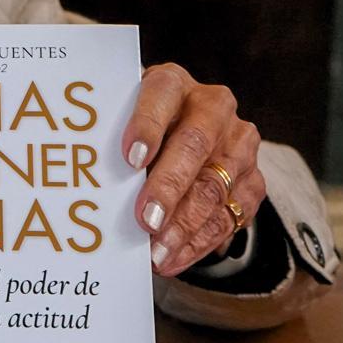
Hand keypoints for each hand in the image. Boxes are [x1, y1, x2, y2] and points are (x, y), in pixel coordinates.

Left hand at [122, 63, 266, 277]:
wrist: (180, 133)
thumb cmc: (136, 131)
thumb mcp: (121, 122)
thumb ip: (110, 141)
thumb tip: (89, 182)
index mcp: (172, 83)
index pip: (161, 94)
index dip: (146, 124)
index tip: (130, 158)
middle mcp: (213, 106)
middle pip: (194, 144)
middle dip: (169, 187)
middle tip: (146, 220)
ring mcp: (238, 143)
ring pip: (215, 185)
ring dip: (184, 224)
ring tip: (156, 253)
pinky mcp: (253, 179)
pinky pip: (230, 215)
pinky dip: (199, 242)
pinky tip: (173, 259)